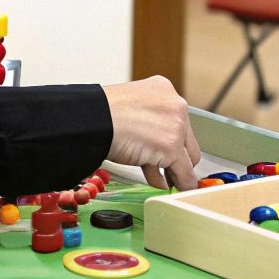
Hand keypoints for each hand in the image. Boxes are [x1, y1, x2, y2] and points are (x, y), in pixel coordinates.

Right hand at [102, 75, 201, 189]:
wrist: (92, 120)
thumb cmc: (101, 115)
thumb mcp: (130, 110)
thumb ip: (147, 123)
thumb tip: (151, 146)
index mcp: (163, 91)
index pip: (177, 122)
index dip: (174, 142)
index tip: (171, 153)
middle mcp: (175, 105)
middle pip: (186, 141)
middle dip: (178, 159)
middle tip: (171, 173)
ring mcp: (176, 125)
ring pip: (187, 158)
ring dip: (176, 173)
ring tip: (166, 182)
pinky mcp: (172, 146)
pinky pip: (184, 173)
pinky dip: (181, 184)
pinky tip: (169, 187)